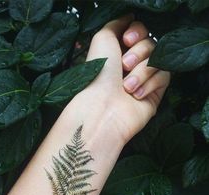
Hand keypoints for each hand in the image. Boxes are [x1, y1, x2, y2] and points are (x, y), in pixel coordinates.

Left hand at [64, 16, 169, 143]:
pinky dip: (149, 84)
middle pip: (152, 43)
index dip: (138, 32)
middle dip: (138, 52)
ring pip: (159, 59)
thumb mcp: (102, 39)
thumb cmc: (99, 73)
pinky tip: (135, 95)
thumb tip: (129, 18)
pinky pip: (164, 76)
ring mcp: (144, 78)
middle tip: (124, 65)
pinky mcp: (154, 93)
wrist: (103, 107)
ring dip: (141, 71)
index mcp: (119, 51)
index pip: (141, 32)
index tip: (127, 39)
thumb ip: (116, 24)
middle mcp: (132, 64)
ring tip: (126, 86)